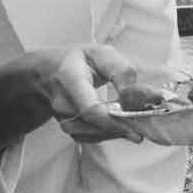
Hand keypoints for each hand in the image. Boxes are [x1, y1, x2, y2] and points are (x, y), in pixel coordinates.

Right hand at [0, 43, 140, 151]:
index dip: (113, 121)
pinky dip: (111, 133)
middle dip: (122, 126)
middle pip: (94, 124)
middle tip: (145, 125)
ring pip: (95, 135)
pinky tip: (122, 125)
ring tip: (137, 123)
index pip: (89, 108)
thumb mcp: (101, 54)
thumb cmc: (78, 60)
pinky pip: (93, 138)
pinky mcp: (70, 129)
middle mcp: (62, 102)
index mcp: (69, 78)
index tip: (136, 127)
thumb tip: (145, 94)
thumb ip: (122, 71)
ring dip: (118, 131)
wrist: (46, 72)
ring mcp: (63, 119)